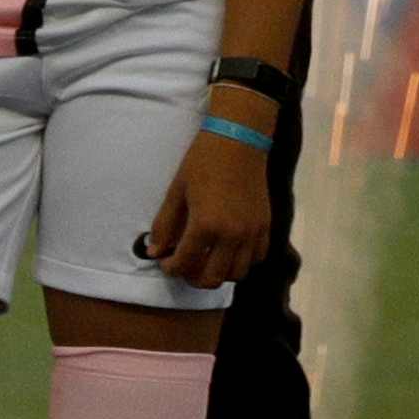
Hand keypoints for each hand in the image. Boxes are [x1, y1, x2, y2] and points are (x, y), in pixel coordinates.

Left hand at [139, 126, 274, 293]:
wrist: (239, 140)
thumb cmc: (203, 161)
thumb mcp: (177, 191)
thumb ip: (164, 224)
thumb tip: (154, 251)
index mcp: (205, 225)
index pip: (184, 263)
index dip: (170, 267)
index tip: (165, 262)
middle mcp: (231, 235)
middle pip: (212, 278)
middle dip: (193, 278)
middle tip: (184, 267)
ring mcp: (251, 233)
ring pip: (237, 273)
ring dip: (219, 273)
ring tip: (207, 261)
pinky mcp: (265, 226)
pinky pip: (256, 258)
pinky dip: (242, 262)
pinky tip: (229, 251)